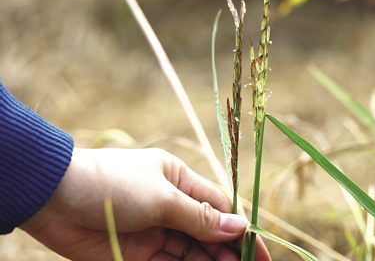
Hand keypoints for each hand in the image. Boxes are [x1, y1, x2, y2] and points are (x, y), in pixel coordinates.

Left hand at [20, 148, 269, 260]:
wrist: (55, 198)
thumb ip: (200, 216)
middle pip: (208, 232)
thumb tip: (239, 226)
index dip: (239, 228)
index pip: (219, 206)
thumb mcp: (163, 197)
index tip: (258, 251)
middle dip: (228, 251)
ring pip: (192, 251)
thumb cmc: (114, 184)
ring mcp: (155, 230)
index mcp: (179, 181)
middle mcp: (171, 206)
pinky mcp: (138, 253)